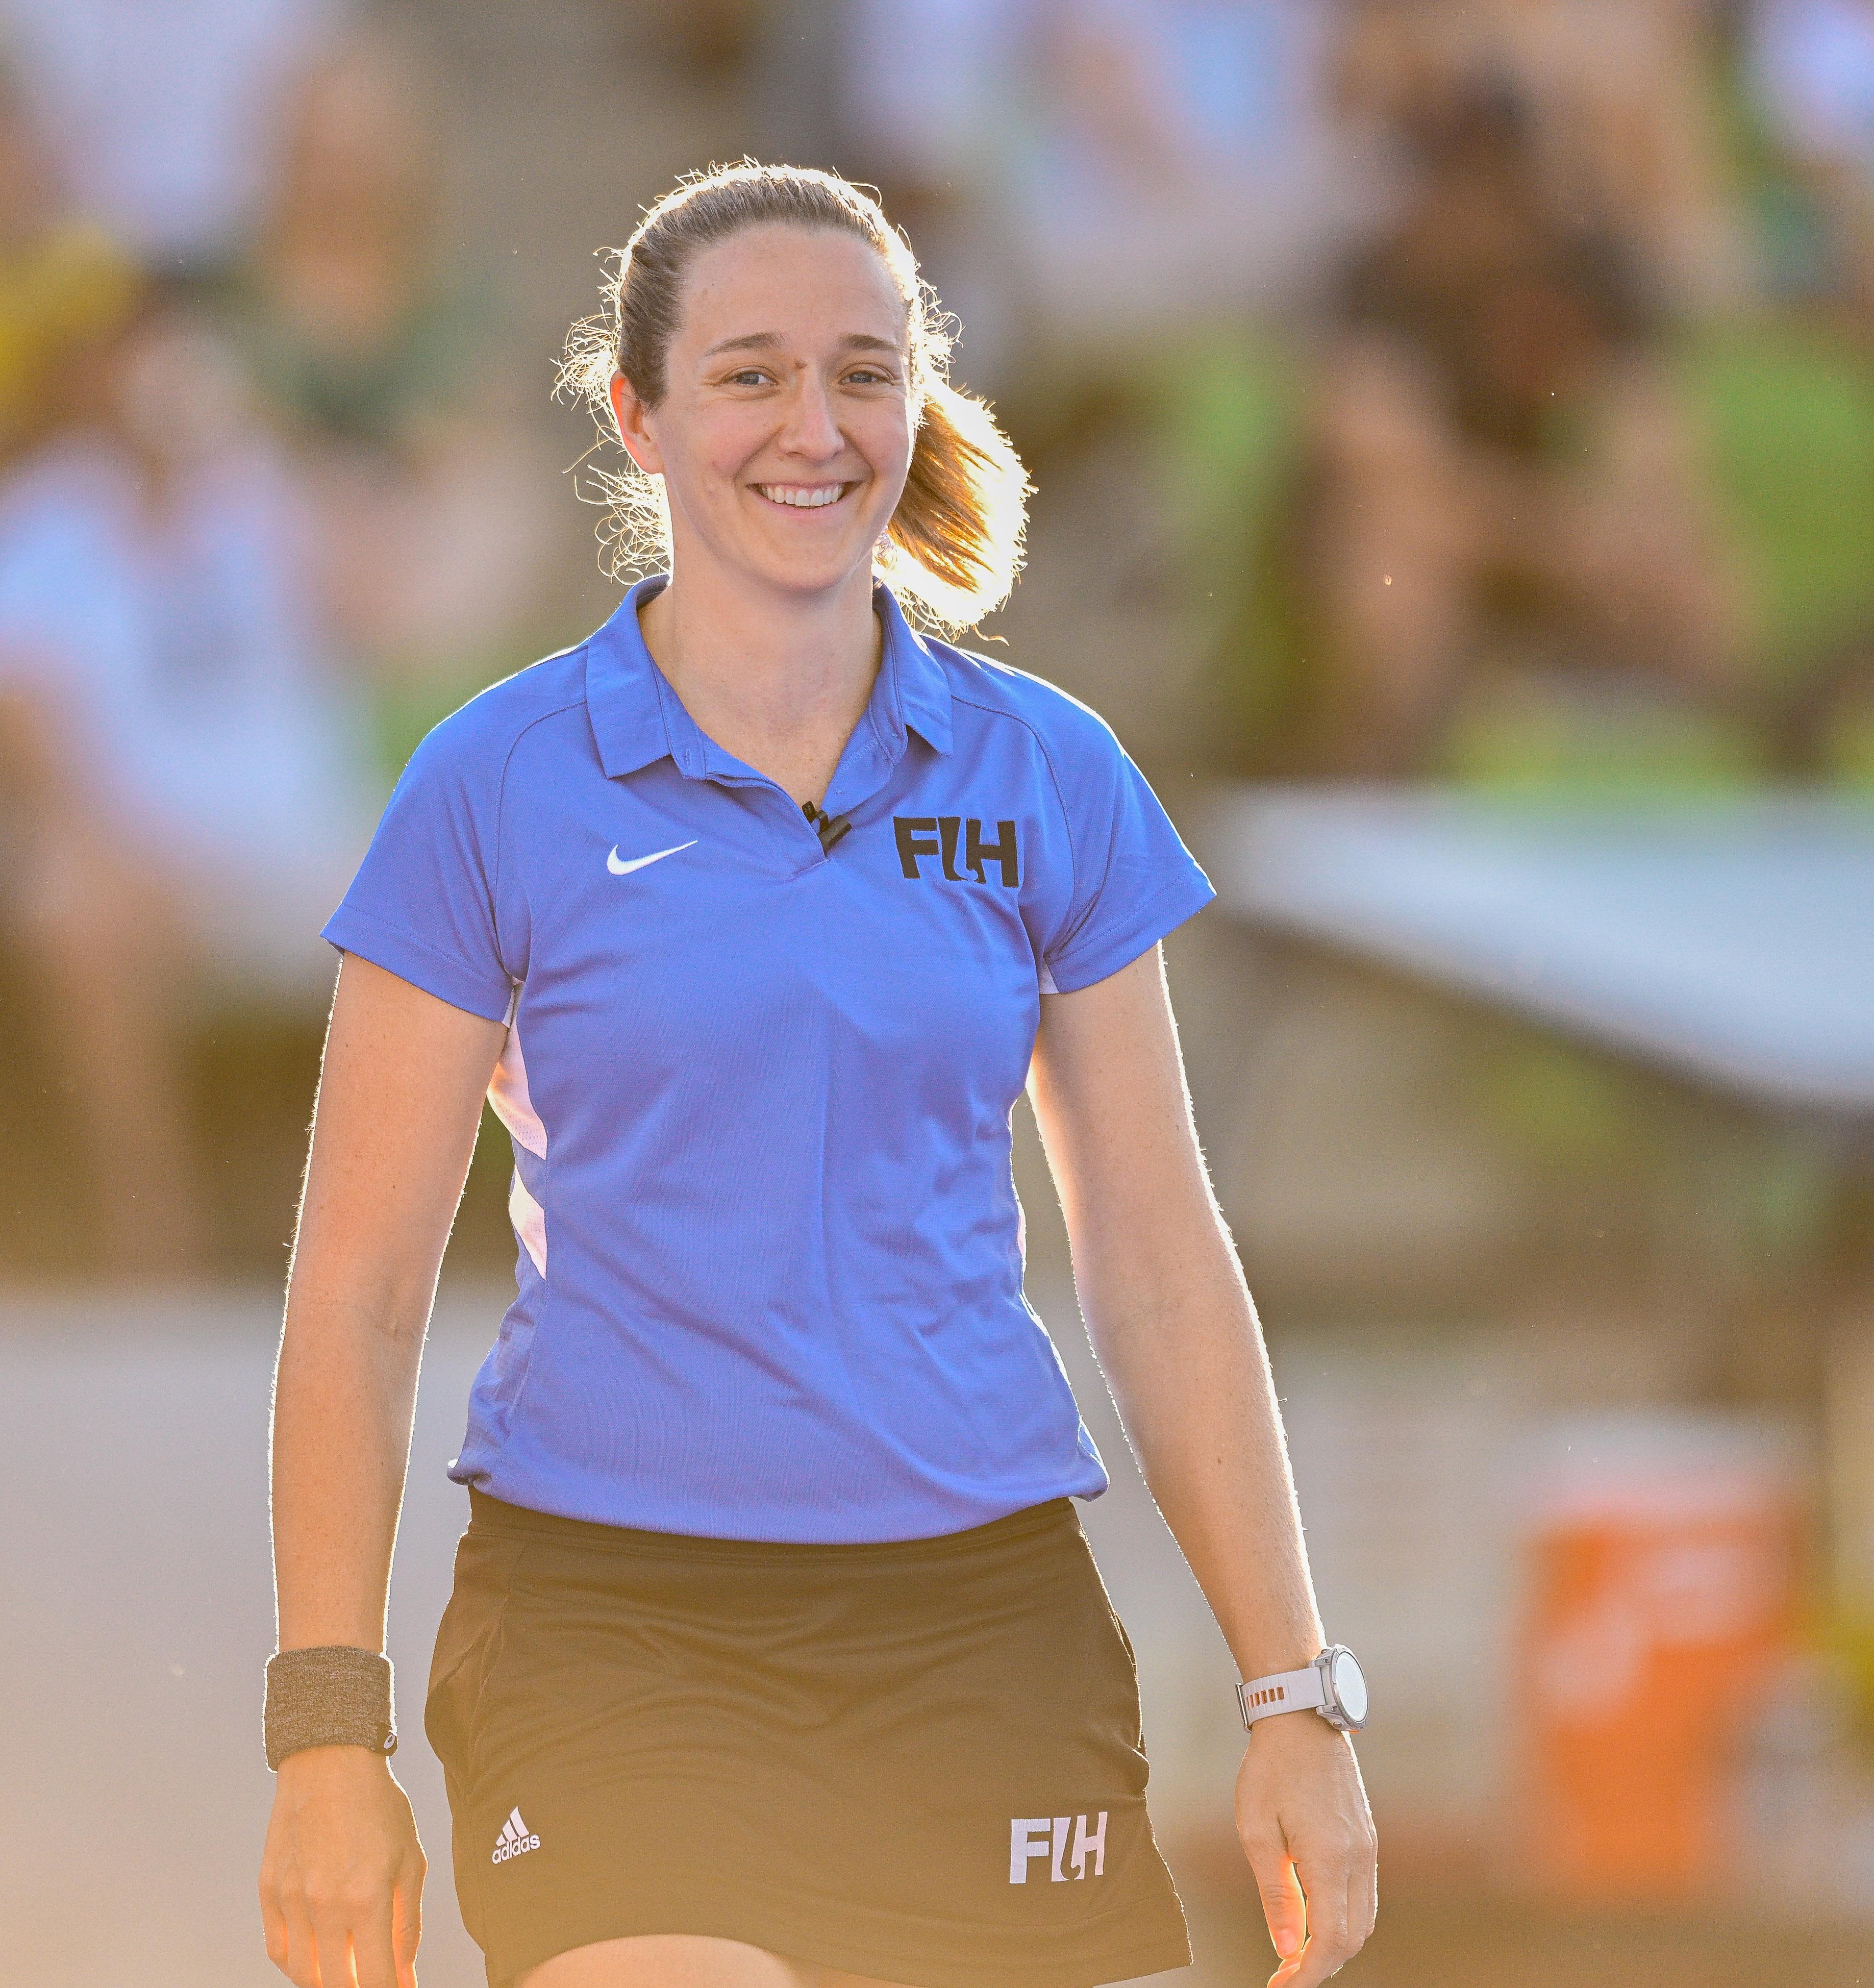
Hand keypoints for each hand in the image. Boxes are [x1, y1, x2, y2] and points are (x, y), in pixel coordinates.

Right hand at [260, 1747, 425, 1987]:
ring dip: (329, 1981)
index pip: (375, 1979)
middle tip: (374, 1976)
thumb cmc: (378, 1808)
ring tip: (350, 1968)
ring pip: (304, 1975)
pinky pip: (278, 1950)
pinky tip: (318, 1955)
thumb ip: (407, 1925)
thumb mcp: (410, 1861)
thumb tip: (404, 1975)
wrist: (330, 1763)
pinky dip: (297, 1964)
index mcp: (367, 1898)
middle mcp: (324, 1905)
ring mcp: (291, 1901)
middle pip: (337, 1984)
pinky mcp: (268, 1892)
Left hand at [1234, 1712, 1376, 1986]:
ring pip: (1363, 1920)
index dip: (1307, 1974)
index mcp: (1329, 1858)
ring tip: (1296, 1953)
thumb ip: (1275, 1893)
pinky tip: (1314, 1918)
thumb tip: (1284, 1947)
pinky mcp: (1367, 1837)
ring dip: (1335, 1944)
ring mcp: (1368, 1847)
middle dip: (1320, 1965)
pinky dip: (1343, 1918)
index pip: (1329, 1941)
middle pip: (1351, 1938)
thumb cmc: (1270, 1769)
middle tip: (1284, 1976)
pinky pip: (1363, 1894)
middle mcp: (1358, 1857)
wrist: (1301, 1717)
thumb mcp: (1257, 1830)